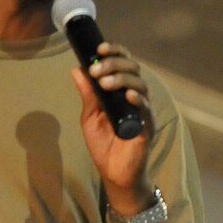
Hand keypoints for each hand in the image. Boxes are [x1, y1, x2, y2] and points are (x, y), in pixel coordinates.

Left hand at [73, 41, 152, 212]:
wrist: (114, 174)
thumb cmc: (104, 145)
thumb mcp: (90, 117)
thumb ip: (87, 95)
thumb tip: (76, 69)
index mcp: (122, 90)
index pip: (123, 62)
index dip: (114, 52)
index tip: (99, 49)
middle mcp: (135, 96)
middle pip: (133, 68)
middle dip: (114, 64)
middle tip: (97, 69)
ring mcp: (142, 111)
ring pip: (140, 84)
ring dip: (122, 79)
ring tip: (104, 83)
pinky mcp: (147, 127)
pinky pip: (145, 109)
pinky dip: (137, 99)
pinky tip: (127, 95)